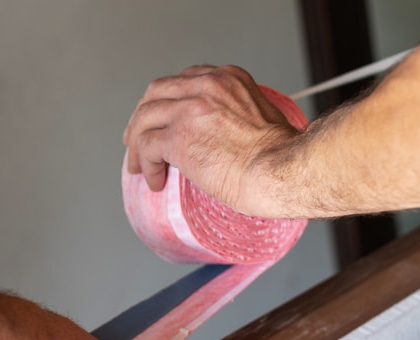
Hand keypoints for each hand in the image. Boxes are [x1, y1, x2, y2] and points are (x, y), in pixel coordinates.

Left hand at [122, 65, 299, 215]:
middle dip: (142, 116)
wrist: (282, 170)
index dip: (168, 100)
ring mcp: (188, 110)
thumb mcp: (262, 117)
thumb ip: (236, 116)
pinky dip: (145, 164)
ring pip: (145, 118)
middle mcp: (206, 86)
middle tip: (136, 138)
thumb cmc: (282, 156)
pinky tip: (154, 180)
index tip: (163, 117)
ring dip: (136, 142)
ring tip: (138, 166)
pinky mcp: (177, 138)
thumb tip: (220, 138)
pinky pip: (147, 146)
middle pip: (156, 92)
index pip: (185, 80)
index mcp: (228, 78)